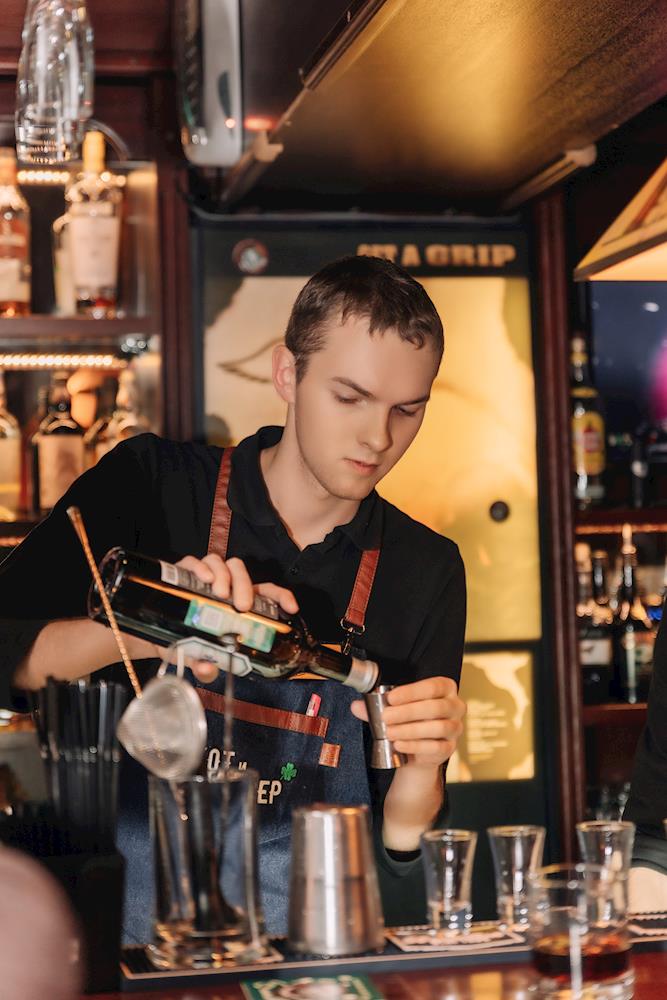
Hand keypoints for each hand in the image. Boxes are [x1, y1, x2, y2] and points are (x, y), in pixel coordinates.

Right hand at [175, 554, 298, 682]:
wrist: (153, 637)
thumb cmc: (185, 643)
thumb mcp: (197, 657)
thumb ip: (205, 666)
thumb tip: (208, 669)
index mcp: (236, 602)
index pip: (265, 592)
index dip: (281, 596)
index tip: (291, 608)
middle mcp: (223, 585)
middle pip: (241, 571)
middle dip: (245, 585)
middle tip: (242, 606)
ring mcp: (202, 577)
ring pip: (221, 562)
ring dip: (225, 575)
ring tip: (220, 594)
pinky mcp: (181, 572)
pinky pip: (193, 561)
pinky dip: (201, 567)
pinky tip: (204, 579)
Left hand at [351, 676, 465, 766]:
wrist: (417, 750)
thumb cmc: (409, 719)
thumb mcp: (395, 708)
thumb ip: (376, 706)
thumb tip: (356, 706)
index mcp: (445, 689)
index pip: (432, 687)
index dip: (412, 692)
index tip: (391, 698)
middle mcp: (456, 706)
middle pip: (435, 707)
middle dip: (408, 712)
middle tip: (386, 716)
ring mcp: (455, 728)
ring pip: (437, 728)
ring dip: (410, 730)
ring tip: (389, 732)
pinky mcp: (450, 748)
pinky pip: (435, 747)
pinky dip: (415, 746)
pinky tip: (399, 744)